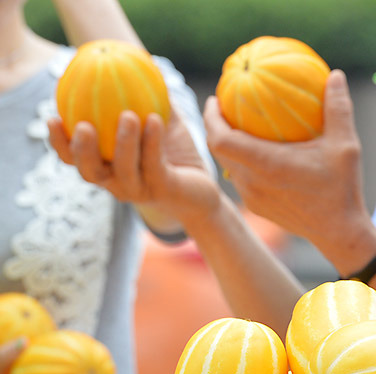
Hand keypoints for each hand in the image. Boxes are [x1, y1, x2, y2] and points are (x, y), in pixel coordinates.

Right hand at [48, 110, 220, 230]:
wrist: (202, 189)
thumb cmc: (175, 153)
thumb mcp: (159, 120)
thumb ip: (142, 97)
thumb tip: (129, 59)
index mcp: (107, 166)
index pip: (75, 159)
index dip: (60, 143)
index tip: (52, 118)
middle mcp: (117, 182)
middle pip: (89, 172)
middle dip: (82, 151)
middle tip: (82, 126)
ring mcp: (139, 190)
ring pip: (123, 171)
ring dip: (124, 143)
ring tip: (128, 115)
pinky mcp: (163, 191)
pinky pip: (154, 165)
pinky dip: (153, 143)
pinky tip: (155, 121)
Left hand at [204, 69, 375, 266]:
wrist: (338, 233)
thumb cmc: (342, 189)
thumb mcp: (345, 145)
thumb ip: (338, 108)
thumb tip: (335, 75)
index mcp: (267, 164)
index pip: (221, 139)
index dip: (211, 118)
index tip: (215, 99)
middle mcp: (253, 182)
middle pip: (218, 152)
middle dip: (215, 127)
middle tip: (223, 107)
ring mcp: (253, 198)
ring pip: (229, 167)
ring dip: (228, 147)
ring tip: (237, 127)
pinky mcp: (258, 208)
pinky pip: (241, 180)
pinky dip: (241, 162)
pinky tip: (255, 152)